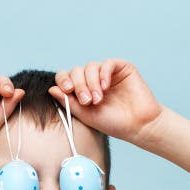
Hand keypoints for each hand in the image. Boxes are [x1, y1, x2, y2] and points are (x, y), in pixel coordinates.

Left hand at [47, 58, 164, 145]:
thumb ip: (69, 102)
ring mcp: (107, 73)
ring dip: (91, 82)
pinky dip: (103, 74)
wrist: (138, 125)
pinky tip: (105, 87)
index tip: (67, 90)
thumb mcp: (86, 115)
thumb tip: (52, 89)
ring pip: (90, 67)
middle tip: (87, 101)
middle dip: (79, 85)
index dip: (63, 80)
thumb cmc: (113, 123)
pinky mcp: (122, 68)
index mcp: (83, 90)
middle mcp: (93, 79)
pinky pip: (107, 64)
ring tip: (98, 99)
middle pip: (77, 71)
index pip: (67, 78)